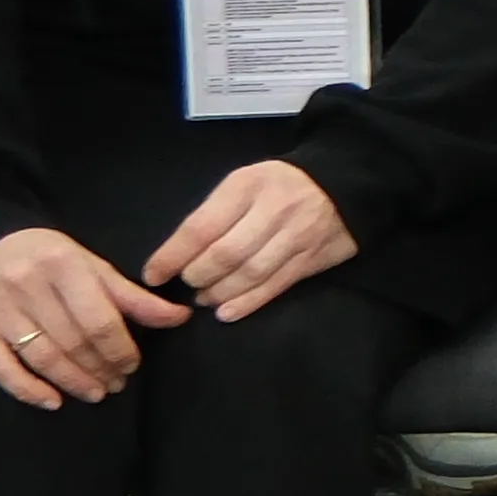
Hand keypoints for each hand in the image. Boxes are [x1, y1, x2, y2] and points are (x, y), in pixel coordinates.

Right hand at [0, 225, 182, 406]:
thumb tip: (179, 317)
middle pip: (73, 341)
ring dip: (74, 382)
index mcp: (62, 264)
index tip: (132, 365)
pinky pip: (1, 368)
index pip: (100, 320)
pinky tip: (53, 402)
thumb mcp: (91, 265)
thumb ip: (131, 296)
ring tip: (95, 393)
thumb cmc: (47, 256)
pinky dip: (28, 390)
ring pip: (43, 357)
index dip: (120, 349)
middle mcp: (26, 285)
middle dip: (100, 368)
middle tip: (117, 384)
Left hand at [142, 160, 352, 319]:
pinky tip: (227, 312)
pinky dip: (247, 303)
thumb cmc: (278, 186)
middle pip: (225, 254)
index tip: (153, 275)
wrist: (342, 184)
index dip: (173, 255)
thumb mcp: (244, 183)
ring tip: (204, 298)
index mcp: (248, 185)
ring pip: (250, 273)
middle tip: (187, 285)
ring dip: (219, 293)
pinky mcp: (312, 258)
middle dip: (197, 276)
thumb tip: (176, 255)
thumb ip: (214, 213)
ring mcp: (297, 235)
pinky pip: (275, 286)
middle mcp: (274, 209)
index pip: (202, 226)